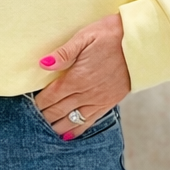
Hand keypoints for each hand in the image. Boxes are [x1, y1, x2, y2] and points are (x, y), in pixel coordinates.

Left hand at [35, 13, 130, 136]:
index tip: (30, 105)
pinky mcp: (109, 103)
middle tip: (33, 119)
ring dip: (57, 126)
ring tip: (46, 129)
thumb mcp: (85, 37)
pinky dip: (77, 129)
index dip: (39, 102)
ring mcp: (99, 100)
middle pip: (59, 110)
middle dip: (44, 116)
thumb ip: (64, 53)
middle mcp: (86, 93)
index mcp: (77, 77)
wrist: (140, 43)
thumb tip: (43, 64)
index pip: (51, 96)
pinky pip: (90, 121)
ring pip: (72, 120)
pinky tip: (68, 135)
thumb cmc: (111, 35)